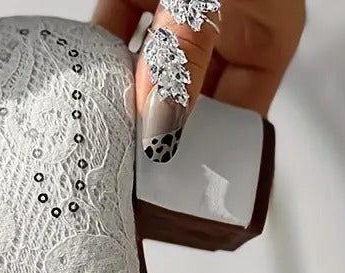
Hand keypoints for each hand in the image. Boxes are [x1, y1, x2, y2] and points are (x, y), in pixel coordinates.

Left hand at [92, 0, 305, 161]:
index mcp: (261, 35)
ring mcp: (174, 10)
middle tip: (124, 165)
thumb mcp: (212, 0)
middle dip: (152, 130)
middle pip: (182, 100)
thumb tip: (161, 122)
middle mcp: (218, 29)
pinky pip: (112, 31)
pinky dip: (95, 56)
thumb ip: (184, 54)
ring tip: (99, 133)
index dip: (203, 149)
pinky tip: (83, 84)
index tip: (170, 181)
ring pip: (143, 71)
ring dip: (118, 97)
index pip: (237, 114)